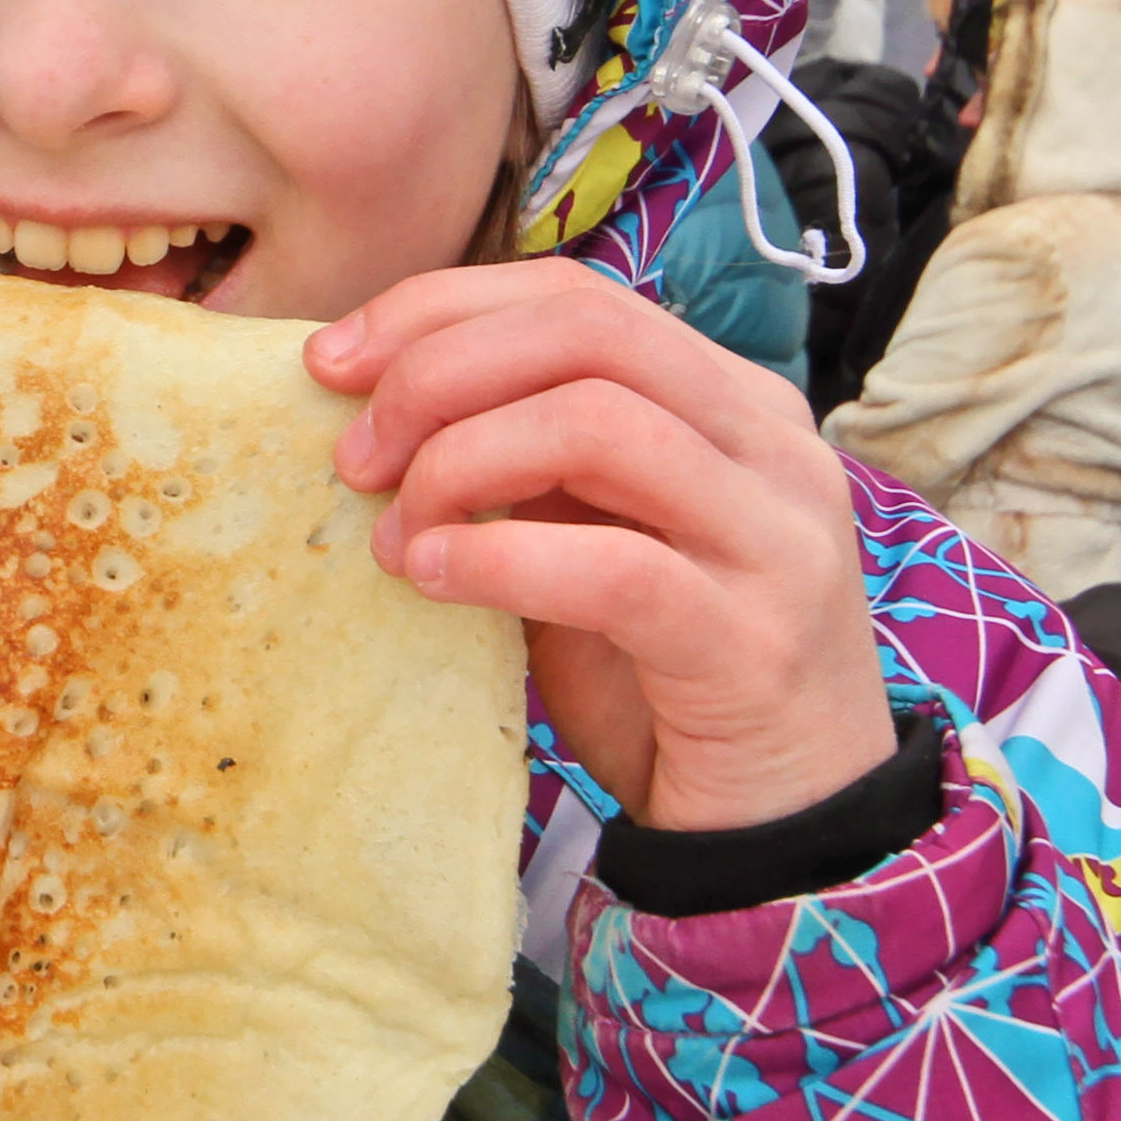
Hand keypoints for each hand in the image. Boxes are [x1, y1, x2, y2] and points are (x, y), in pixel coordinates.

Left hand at [311, 265, 895, 833]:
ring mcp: (776, 537)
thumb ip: (529, 465)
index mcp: (732, 399)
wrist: (788, 822)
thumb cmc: (669, 677)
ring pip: (599, 424)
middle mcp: (771, 443)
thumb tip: (377, 406)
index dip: (439, 311)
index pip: (576, 298)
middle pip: (586, 332)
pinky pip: (614, 567)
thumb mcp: (594, 540)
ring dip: (461, 464)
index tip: (332, 362)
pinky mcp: (753, 641)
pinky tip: (433, 578)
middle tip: (355, 455)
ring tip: (397, 535)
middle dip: (438, 373)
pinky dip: (500, 561)